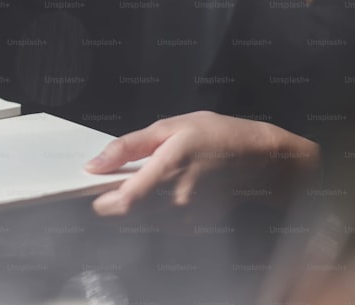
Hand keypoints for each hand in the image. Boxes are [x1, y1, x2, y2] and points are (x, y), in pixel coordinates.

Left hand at [85, 111, 319, 222]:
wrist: (261, 159)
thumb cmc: (215, 136)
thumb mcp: (169, 127)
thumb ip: (127, 147)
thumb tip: (94, 165)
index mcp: (167, 170)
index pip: (125, 202)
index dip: (103, 201)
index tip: (95, 191)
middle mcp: (176, 201)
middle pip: (128, 216)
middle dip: (117, 201)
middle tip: (122, 180)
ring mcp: (187, 217)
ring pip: (143, 222)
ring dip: (136, 208)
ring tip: (147, 183)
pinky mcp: (194, 226)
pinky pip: (161, 225)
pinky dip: (154, 212)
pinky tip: (165, 192)